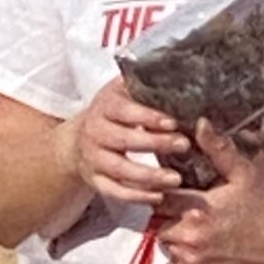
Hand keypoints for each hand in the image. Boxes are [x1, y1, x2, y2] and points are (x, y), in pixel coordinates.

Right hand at [64, 78, 189, 207]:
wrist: (79, 137)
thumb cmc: (116, 111)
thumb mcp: (124, 91)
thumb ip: (145, 83)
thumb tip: (177, 66)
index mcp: (105, 106)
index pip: (125, 111)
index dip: (147, 117)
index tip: (172, 122)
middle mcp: (95, 131)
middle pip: (123, 140)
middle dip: (154, 144)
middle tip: (184, 146)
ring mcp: (93, 157)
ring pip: (119, 169)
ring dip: (148, 176)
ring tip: (176, 179)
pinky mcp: (94, 179)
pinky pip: (113, 191)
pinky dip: (134, 196)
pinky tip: (158, 197)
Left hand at [158, 121, 263, 263]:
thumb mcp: (244, 174)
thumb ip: (218, 149)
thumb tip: (201, 123)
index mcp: (195, 210)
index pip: (158, 200)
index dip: (161, 193)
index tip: (171, 190)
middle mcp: (190, 238)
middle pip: (158, 225)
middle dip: (167, 217)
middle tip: (186, 210)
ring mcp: (195, 261)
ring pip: (168, 246)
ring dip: (176, 237)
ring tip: (197, 227)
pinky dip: (188, 256)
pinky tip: (207, 245)